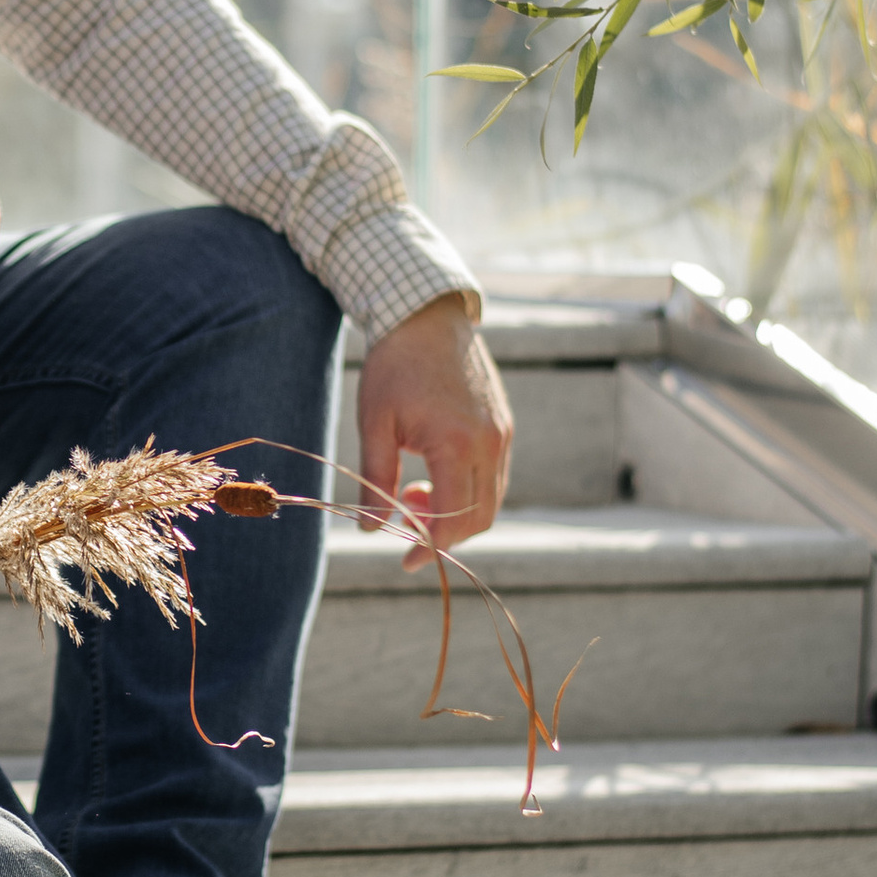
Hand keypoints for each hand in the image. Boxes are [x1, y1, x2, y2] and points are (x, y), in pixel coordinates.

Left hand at [354, 293, 512, 550]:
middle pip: (480, 517)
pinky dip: (468, 491)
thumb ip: (377, 481)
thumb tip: (373, 529)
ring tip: (414, 495)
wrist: (426, 316)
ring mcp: (502, 434)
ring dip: (457, 513)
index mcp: (458, 444)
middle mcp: (491, 443)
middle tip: (406, 527)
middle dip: (444, 535)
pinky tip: (433, 476)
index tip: (406, 560)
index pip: (454, 520)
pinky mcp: (504, 425)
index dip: (430, 547)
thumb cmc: (394, 366)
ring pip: (491, 500)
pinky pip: (494, 476)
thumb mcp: (376, 425)